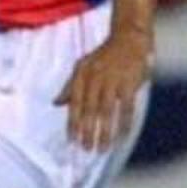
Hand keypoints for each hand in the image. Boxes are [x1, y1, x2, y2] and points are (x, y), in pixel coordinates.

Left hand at [55, 27, 152, 150]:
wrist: (129, 38)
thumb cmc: (104, 56)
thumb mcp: (83, 67)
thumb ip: (70, 86)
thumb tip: (56, 103)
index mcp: (82, 75)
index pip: (75, 104)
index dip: (73, 122)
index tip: (72, 140)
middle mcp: (95, 78)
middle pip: (89, 110)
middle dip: (87, 131)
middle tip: (86, 149)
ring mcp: (113, 81)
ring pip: (106, 112)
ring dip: (105, 132)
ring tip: (103, 148)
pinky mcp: (130, 83)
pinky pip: (126, 107)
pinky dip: (124, 123)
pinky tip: (122, 136)